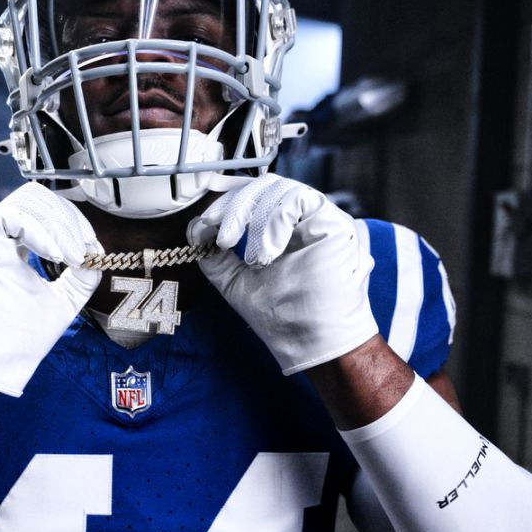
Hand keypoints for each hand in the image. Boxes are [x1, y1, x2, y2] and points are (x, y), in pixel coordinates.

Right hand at [0, 183, 102, 395]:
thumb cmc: (20, 338)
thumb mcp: (63, 301)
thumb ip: (81, 278)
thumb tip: (97, 252)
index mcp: (10, 248)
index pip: (42, 213)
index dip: (70, 221)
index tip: (90, 244)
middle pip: (34, 201)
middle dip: (67, 219)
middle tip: (85, 246)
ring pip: (23, 204)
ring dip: (56, 224)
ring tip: (72, 254)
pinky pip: (6, 217)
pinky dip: (37, 230)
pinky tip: (56, 253)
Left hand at [187, 174, 377, 373]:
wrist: (310, 343)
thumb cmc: (282, 319)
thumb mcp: (235, 281)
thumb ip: (216, 257)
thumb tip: (197, 230)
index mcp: (280, 231)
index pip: (253, 197)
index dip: (227, 200)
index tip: (206, 221)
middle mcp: (301, 221)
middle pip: (262, 187)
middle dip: (233, 207)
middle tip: (220, 236)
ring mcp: (318, 220)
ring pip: (278, 189)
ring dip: (253, 217)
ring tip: (252, 258)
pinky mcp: (334, 222)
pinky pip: (298, 199)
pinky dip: (274, 221)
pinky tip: (268, 253)